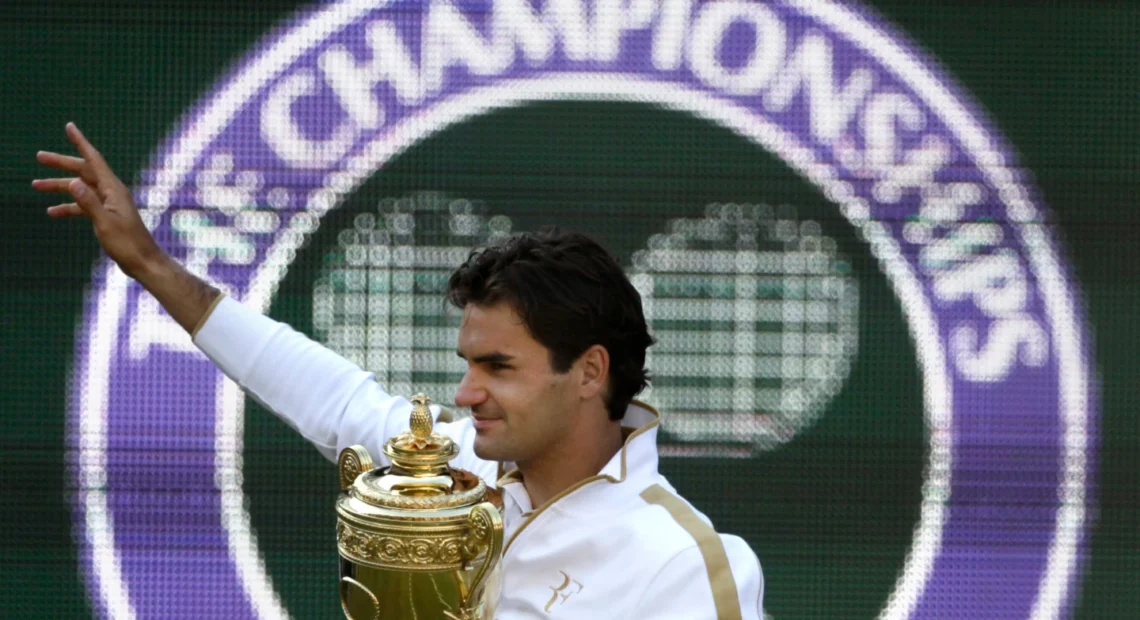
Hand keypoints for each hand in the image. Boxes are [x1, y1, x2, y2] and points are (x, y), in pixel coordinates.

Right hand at [33, 123, 218, 332]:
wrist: (143, 262)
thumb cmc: (128, 244)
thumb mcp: (105, 223)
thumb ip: (88, 203)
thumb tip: (73, 183)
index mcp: (113, 189)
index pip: (94, 160)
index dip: (81, 142)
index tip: (69, 126)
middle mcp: (112, 192)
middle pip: (83, 171)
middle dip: (61, 163)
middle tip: (39, 156)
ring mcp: (110, 203)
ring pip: (81, 188)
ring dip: (59, 186)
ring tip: (35, 185)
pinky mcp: (107, 215)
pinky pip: (84, 205)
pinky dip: (69, 206)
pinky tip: (52, 212)